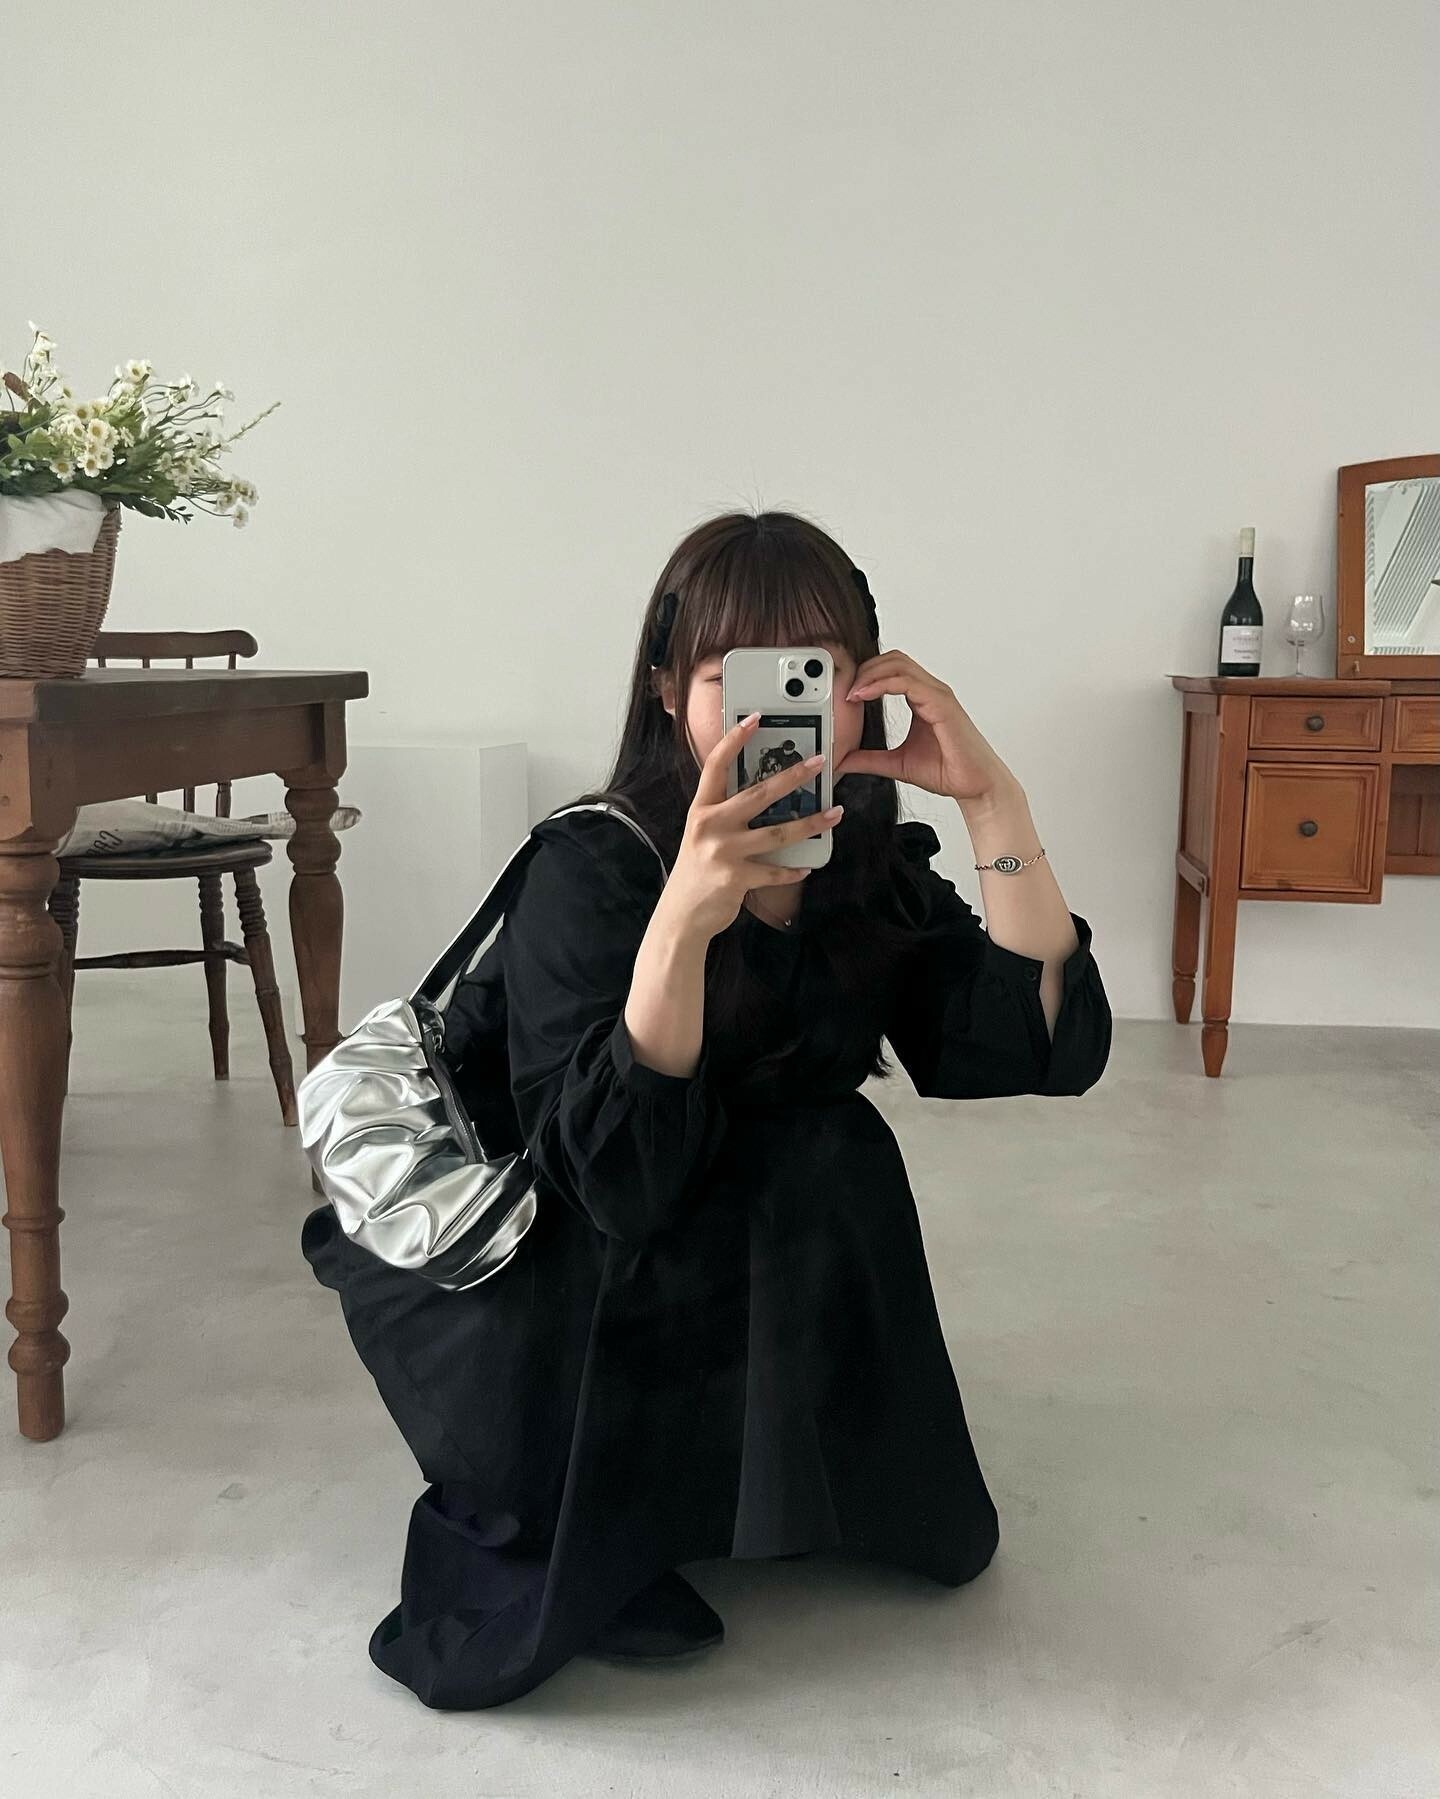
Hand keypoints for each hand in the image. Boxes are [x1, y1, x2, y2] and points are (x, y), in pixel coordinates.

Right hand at [659, 713, 842, 941]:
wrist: (681, 915)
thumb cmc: (698, 869)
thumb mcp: (703, 833)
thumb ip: (726, 812)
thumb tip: (767, 792)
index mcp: (701, 809)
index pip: (716, 765)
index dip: (735, 739)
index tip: (756, 718)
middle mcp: (710, 825)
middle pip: (758, 793)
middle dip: (793, 776)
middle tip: (818, 763)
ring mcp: (723, 852)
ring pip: (777, 833)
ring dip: (810, 823)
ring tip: (834, 814)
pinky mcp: (735, 878)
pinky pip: (775, 871)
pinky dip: (793, 870)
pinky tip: (807, 866)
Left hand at [834, 650, 1014, 805]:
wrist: (974, 786)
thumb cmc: (947, 771)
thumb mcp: (896, 764)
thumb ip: (869, 759)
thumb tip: (842, 759)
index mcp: (922, 699)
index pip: (891, 671)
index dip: (865, 675)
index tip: (844, 694)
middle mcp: (930, 691)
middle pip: (893, 660)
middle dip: (864, 668)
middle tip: (843, 689)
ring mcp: (937, 695)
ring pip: (899, 664)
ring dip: (870, 673)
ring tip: (851, 692)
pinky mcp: (941, 704)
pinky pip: (907, 682)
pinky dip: (882, 684)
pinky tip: (864, 695)